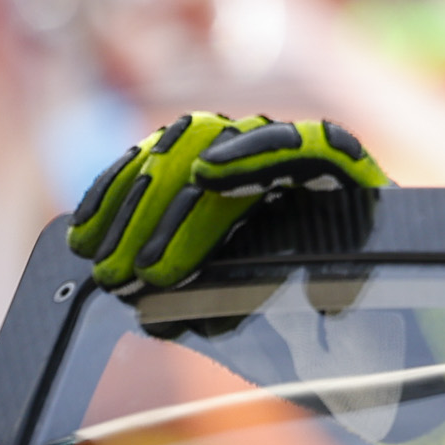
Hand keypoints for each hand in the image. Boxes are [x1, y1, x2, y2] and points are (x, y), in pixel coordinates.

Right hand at [66, 112, 389, 292]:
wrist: (347, 261)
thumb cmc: (351, 273)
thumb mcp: (361, 278)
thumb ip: (344, 279)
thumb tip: (305, 299)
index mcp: (339, 166)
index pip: (303, 145)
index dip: (253, 154)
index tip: (205, 175)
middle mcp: (283, 147)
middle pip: (217, 156)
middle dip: (171, 213)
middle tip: (143, 273)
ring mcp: (235, 149)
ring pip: (172, 157)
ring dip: (132, 213)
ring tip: (107, 268)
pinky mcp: (193, 164)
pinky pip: (144, 166)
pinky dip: (111, 197)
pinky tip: (83, 235)